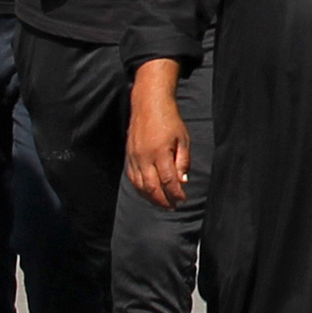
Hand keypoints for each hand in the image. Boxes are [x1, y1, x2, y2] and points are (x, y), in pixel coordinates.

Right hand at [128, 81, 192, 206]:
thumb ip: (183, 161)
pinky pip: (132, 178)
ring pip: (140, 186)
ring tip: (162, 204)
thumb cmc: (169, 120)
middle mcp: (144, 158)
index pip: (168, 181)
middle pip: (151, 188)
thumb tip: (183, 181)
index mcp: (160, 152)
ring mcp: (134, 158)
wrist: (148, 105)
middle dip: (162, 201)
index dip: (175, 194)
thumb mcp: (183, 139)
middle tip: (172, 207)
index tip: (182, 200)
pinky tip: (148, 193)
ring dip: (150, 198)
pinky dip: (140, 189)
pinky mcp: (128, 157)